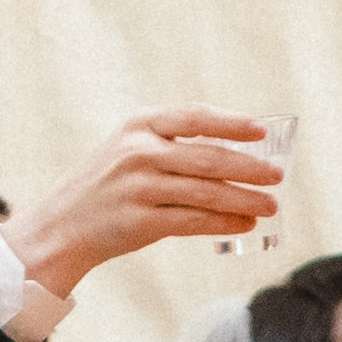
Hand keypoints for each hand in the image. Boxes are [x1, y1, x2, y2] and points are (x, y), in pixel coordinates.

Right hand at [22, 111, 288, 282]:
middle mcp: (138, 152)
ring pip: (205, 193)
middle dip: (248, 167)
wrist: (63, 224)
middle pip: (208, 158)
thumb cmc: (110, 183)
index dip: (231, 123)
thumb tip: (240, 152)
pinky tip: (244, 223)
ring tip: (269, 204)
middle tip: (277, 176)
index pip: (194, 117)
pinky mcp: (140, 222)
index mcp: (139, 125)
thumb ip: (175, 143)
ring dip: (243, 199)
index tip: (261, 130)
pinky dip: (223, 223)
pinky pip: (193, 222)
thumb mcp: (131, 147)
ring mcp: (138, 188)